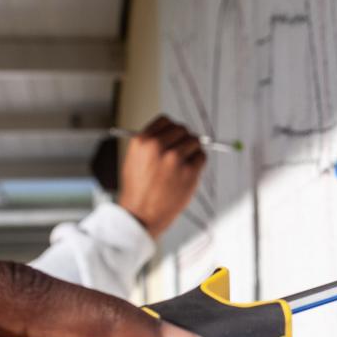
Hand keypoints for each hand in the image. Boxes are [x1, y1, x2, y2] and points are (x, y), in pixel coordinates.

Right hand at [117, 114, 208, 237]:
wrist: (140, 215)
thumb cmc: (138, 189)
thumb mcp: (135, 159)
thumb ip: (152, 143)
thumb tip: (174, 132)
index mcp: (142, 141)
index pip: (165, 120)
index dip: (171, 129)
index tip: (174, 136)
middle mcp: (158, 147)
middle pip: (182, 129)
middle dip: (183, 138)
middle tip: (182, 151)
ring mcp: (175, 159)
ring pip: (194, 141)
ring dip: (192, 151)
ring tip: (182, 165)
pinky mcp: (189, 172)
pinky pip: (202, 157)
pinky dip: (198, 162)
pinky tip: (187, 172)